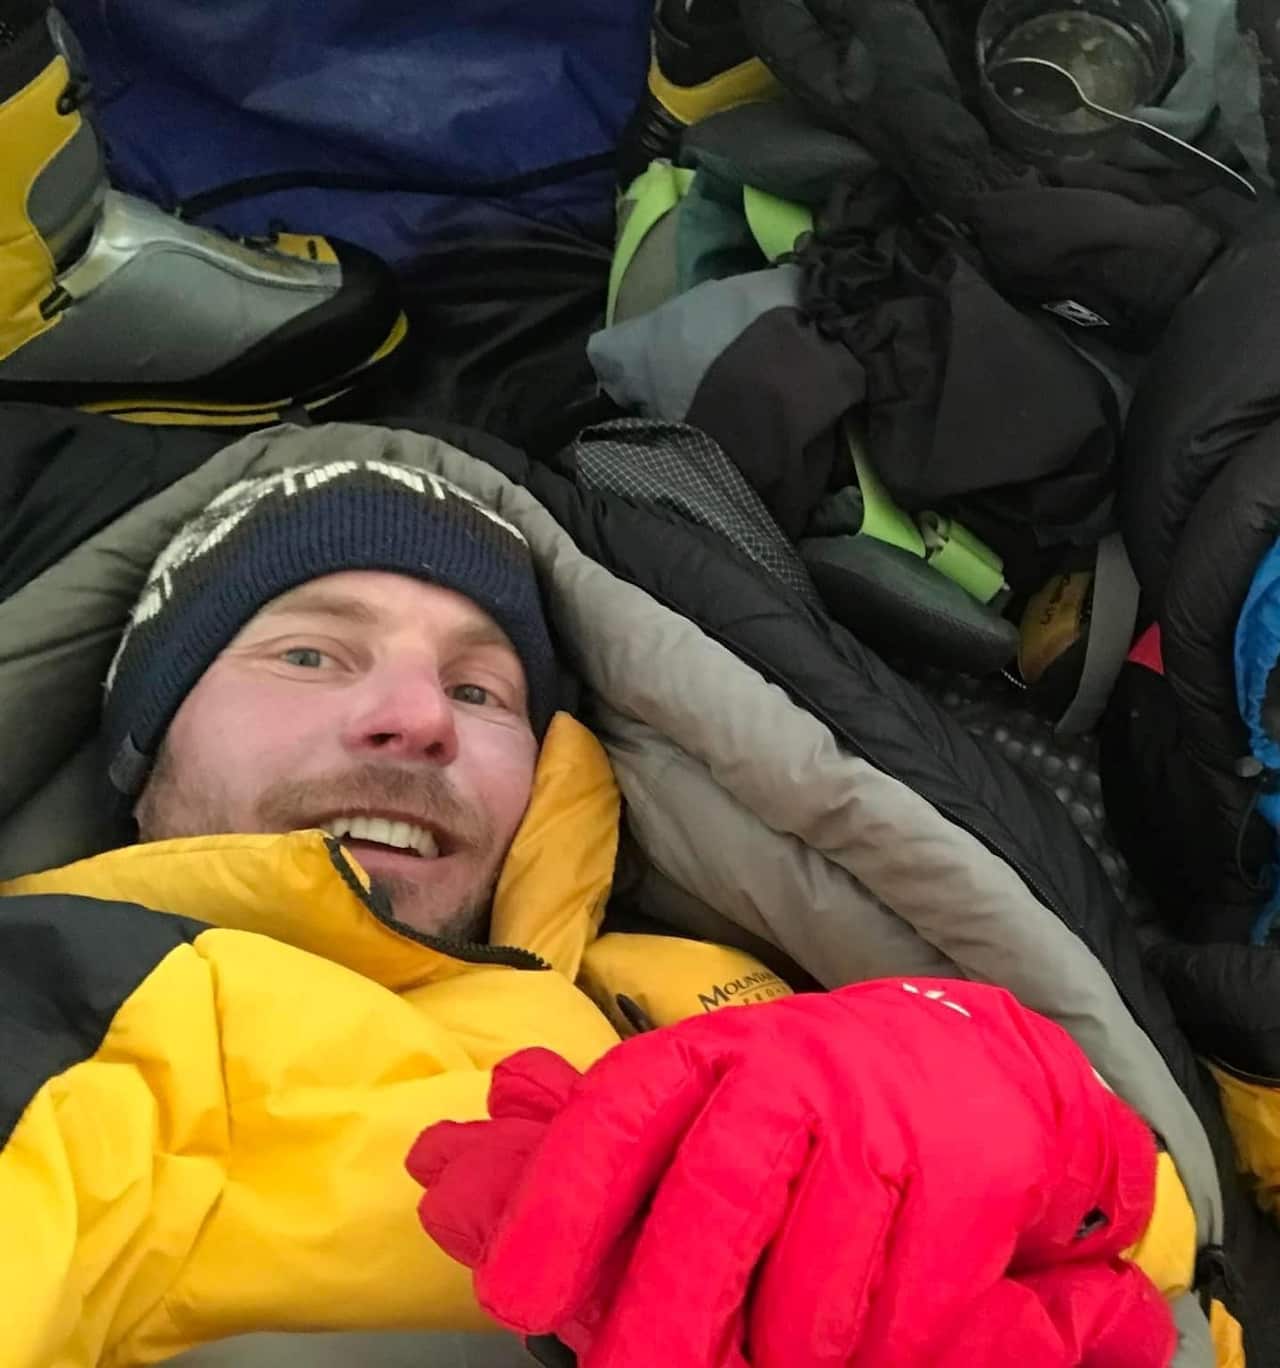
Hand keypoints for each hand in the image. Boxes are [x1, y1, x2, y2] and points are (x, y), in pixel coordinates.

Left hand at [407, 980, 1173, 1366]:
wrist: (972, 1058)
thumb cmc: (806, 1094)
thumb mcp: (704, 1088)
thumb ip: (595, 1128)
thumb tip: (458, 1144)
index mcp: (708, 1055)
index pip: (620, 1114)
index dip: (563, 1201)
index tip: (515, 1299)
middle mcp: (787, 1076)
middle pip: (715, 1199)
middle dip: (666, 1313)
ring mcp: (876, 1124)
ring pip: (811, 1280)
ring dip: (780, 1353)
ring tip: (763, 1366)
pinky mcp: (959, 1180)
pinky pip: (901, 1308)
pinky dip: (870, 1354)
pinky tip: (854, 1349)